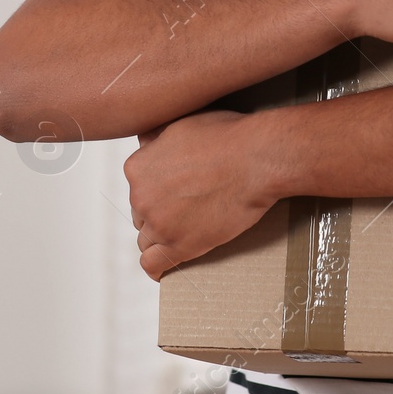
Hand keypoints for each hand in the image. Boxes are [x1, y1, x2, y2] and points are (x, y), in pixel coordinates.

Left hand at [124, 109, 277, 280]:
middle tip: (185, 208)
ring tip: (182, 233)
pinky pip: (153, 265)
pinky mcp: (181, 246)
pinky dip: (156, 269)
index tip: (172, 190)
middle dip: (159, 212)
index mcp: (137, 168)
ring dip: (161, 237)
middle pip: (141, 214)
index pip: (136, 187)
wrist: (256, 159)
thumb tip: (146, 144)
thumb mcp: (180, 125)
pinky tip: (162, 268)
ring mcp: (160, 224)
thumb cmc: (226, 138)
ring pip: (146, 240)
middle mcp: (141, 197)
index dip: (156, 189)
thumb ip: (155, 140)